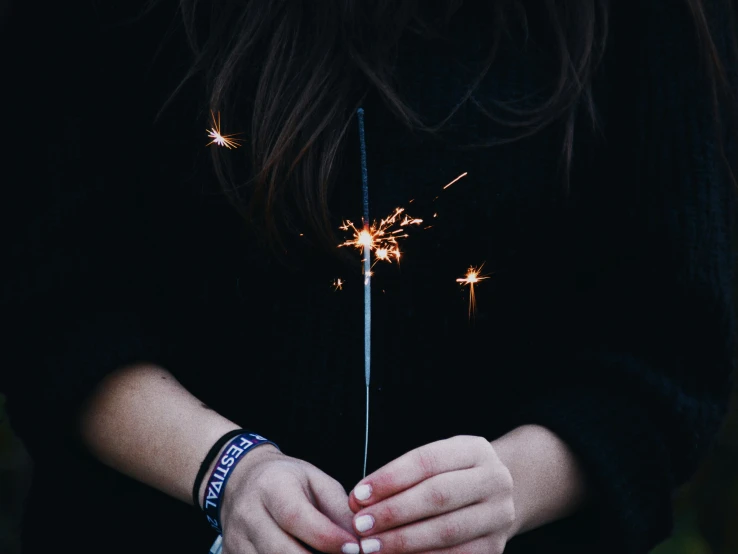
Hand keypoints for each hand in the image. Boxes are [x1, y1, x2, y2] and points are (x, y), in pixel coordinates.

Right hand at [220, 445, 359, 553]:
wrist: (242, 479)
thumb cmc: (286, 479)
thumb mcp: (316, 481)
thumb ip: (339, 508)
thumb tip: (360, 540)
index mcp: (272, 486)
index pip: (296, 517)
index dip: (326, 537)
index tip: (353, 547)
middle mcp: (248, 513)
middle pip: (280, 551)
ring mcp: (236, 538)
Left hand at [348, 436, 515, 553]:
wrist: (500, 496)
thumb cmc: (453, 476)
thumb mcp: (438, 461)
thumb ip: (403, 476)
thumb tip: (360, 500)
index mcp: (474, 450)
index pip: (427, 461)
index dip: (390, 478)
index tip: (359, 494)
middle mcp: (493, 480)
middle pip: (437, 495)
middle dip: (393, 512)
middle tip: (360, 524)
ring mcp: (499, 515)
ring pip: (446, 530)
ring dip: (403, 541)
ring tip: (371, 546)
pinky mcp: (496, 547)